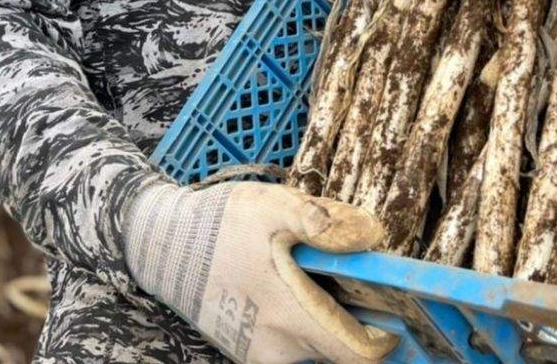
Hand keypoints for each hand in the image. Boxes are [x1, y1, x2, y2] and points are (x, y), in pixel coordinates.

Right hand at [122, 179, 397, 363]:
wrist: (162, 246)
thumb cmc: (220, 225)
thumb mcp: (275, 206)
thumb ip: (326, 221)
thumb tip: (373, 235)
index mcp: (292, 317)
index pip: (359, 355)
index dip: (386, 336)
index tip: (394, 306)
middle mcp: (278, 350)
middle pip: (339, 354)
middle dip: (358, 322)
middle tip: (356, 280)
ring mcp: (260, 354)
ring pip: (315, 350)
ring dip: (329, 321)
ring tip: (319, 276)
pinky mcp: (247, 349)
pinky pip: (290, 346)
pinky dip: (304, 322)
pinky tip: (294, 284)